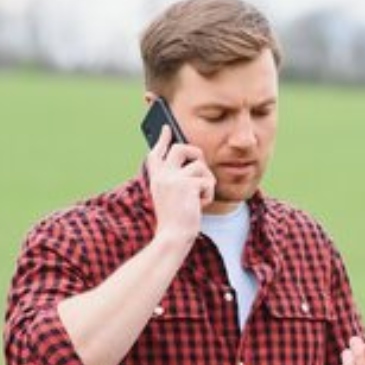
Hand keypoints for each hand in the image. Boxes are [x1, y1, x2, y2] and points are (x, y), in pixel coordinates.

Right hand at [146, 125, 214, 240]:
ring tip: (200, 198)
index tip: (167, 128)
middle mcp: (162, 175)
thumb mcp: (170, 197)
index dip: (162, 140)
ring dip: (206, 181)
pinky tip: (200, 205)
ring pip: (200, 166)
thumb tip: (192, 164)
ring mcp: (173, 178)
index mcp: (156, 179)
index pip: (157, 153)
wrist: (173, 236)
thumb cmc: (175, 221)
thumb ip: (175, 180)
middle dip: (195, 152)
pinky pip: (207, 181)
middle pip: (180, 148)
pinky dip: (208, 194)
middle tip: (200, 162)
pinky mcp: (187, 185)